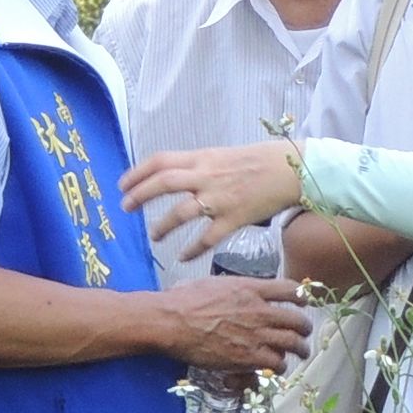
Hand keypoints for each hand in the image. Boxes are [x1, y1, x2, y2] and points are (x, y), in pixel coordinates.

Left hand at [120, 141, 303, 256]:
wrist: (291, 170)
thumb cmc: (258, 161)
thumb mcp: (223, 155)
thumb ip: (199, 166)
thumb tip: (176, 176)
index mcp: (203, 158)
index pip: (161, 160)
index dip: (137, 172)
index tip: (122, 184)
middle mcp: (207, 176)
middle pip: (163, 183)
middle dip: (139, 195)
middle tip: (126, 207)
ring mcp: (220, 198)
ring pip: (181, 212)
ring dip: (162, 225)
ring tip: (154, 235)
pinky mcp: (234, 218)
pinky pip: (207, 238)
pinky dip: (192, 249)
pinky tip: (183, 257)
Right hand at [159, 275, 310, 372]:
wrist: (171, 321)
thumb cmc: (182, 300)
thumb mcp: (212, 283)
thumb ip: (229, 287)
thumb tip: (227, 288)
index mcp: (250, 288)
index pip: (290, 289)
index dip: (301, 296)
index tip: (303, 302)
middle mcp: (259, 310)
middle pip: (297, 319)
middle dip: (304, 327)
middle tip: (305, 332)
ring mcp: (256, 335)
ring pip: (292, 343)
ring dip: (300, 349)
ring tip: (301, 352)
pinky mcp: (248, 357)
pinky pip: (276, 363)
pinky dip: (279, 366)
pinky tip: (277, 367)